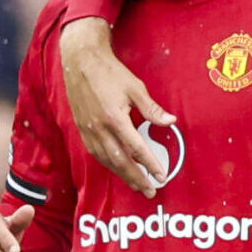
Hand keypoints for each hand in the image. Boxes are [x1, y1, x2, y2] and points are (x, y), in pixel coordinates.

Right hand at [62, 17, 173, 196]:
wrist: (80, 61)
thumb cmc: (110, 72)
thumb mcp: (135, 88)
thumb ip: (152, 109)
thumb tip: (170, 122)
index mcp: (115, 118)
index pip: (136, 148)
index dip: (150, 164)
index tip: (161, 175)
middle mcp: (100, 128)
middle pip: (120, 161)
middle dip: (136, 178)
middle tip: (150, 190)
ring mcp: (89, 130)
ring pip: (107, 160)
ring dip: (122, 175)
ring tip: (136, 185)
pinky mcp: (82, 129)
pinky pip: (96, 153)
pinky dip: (108, 164)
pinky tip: (117, 169)